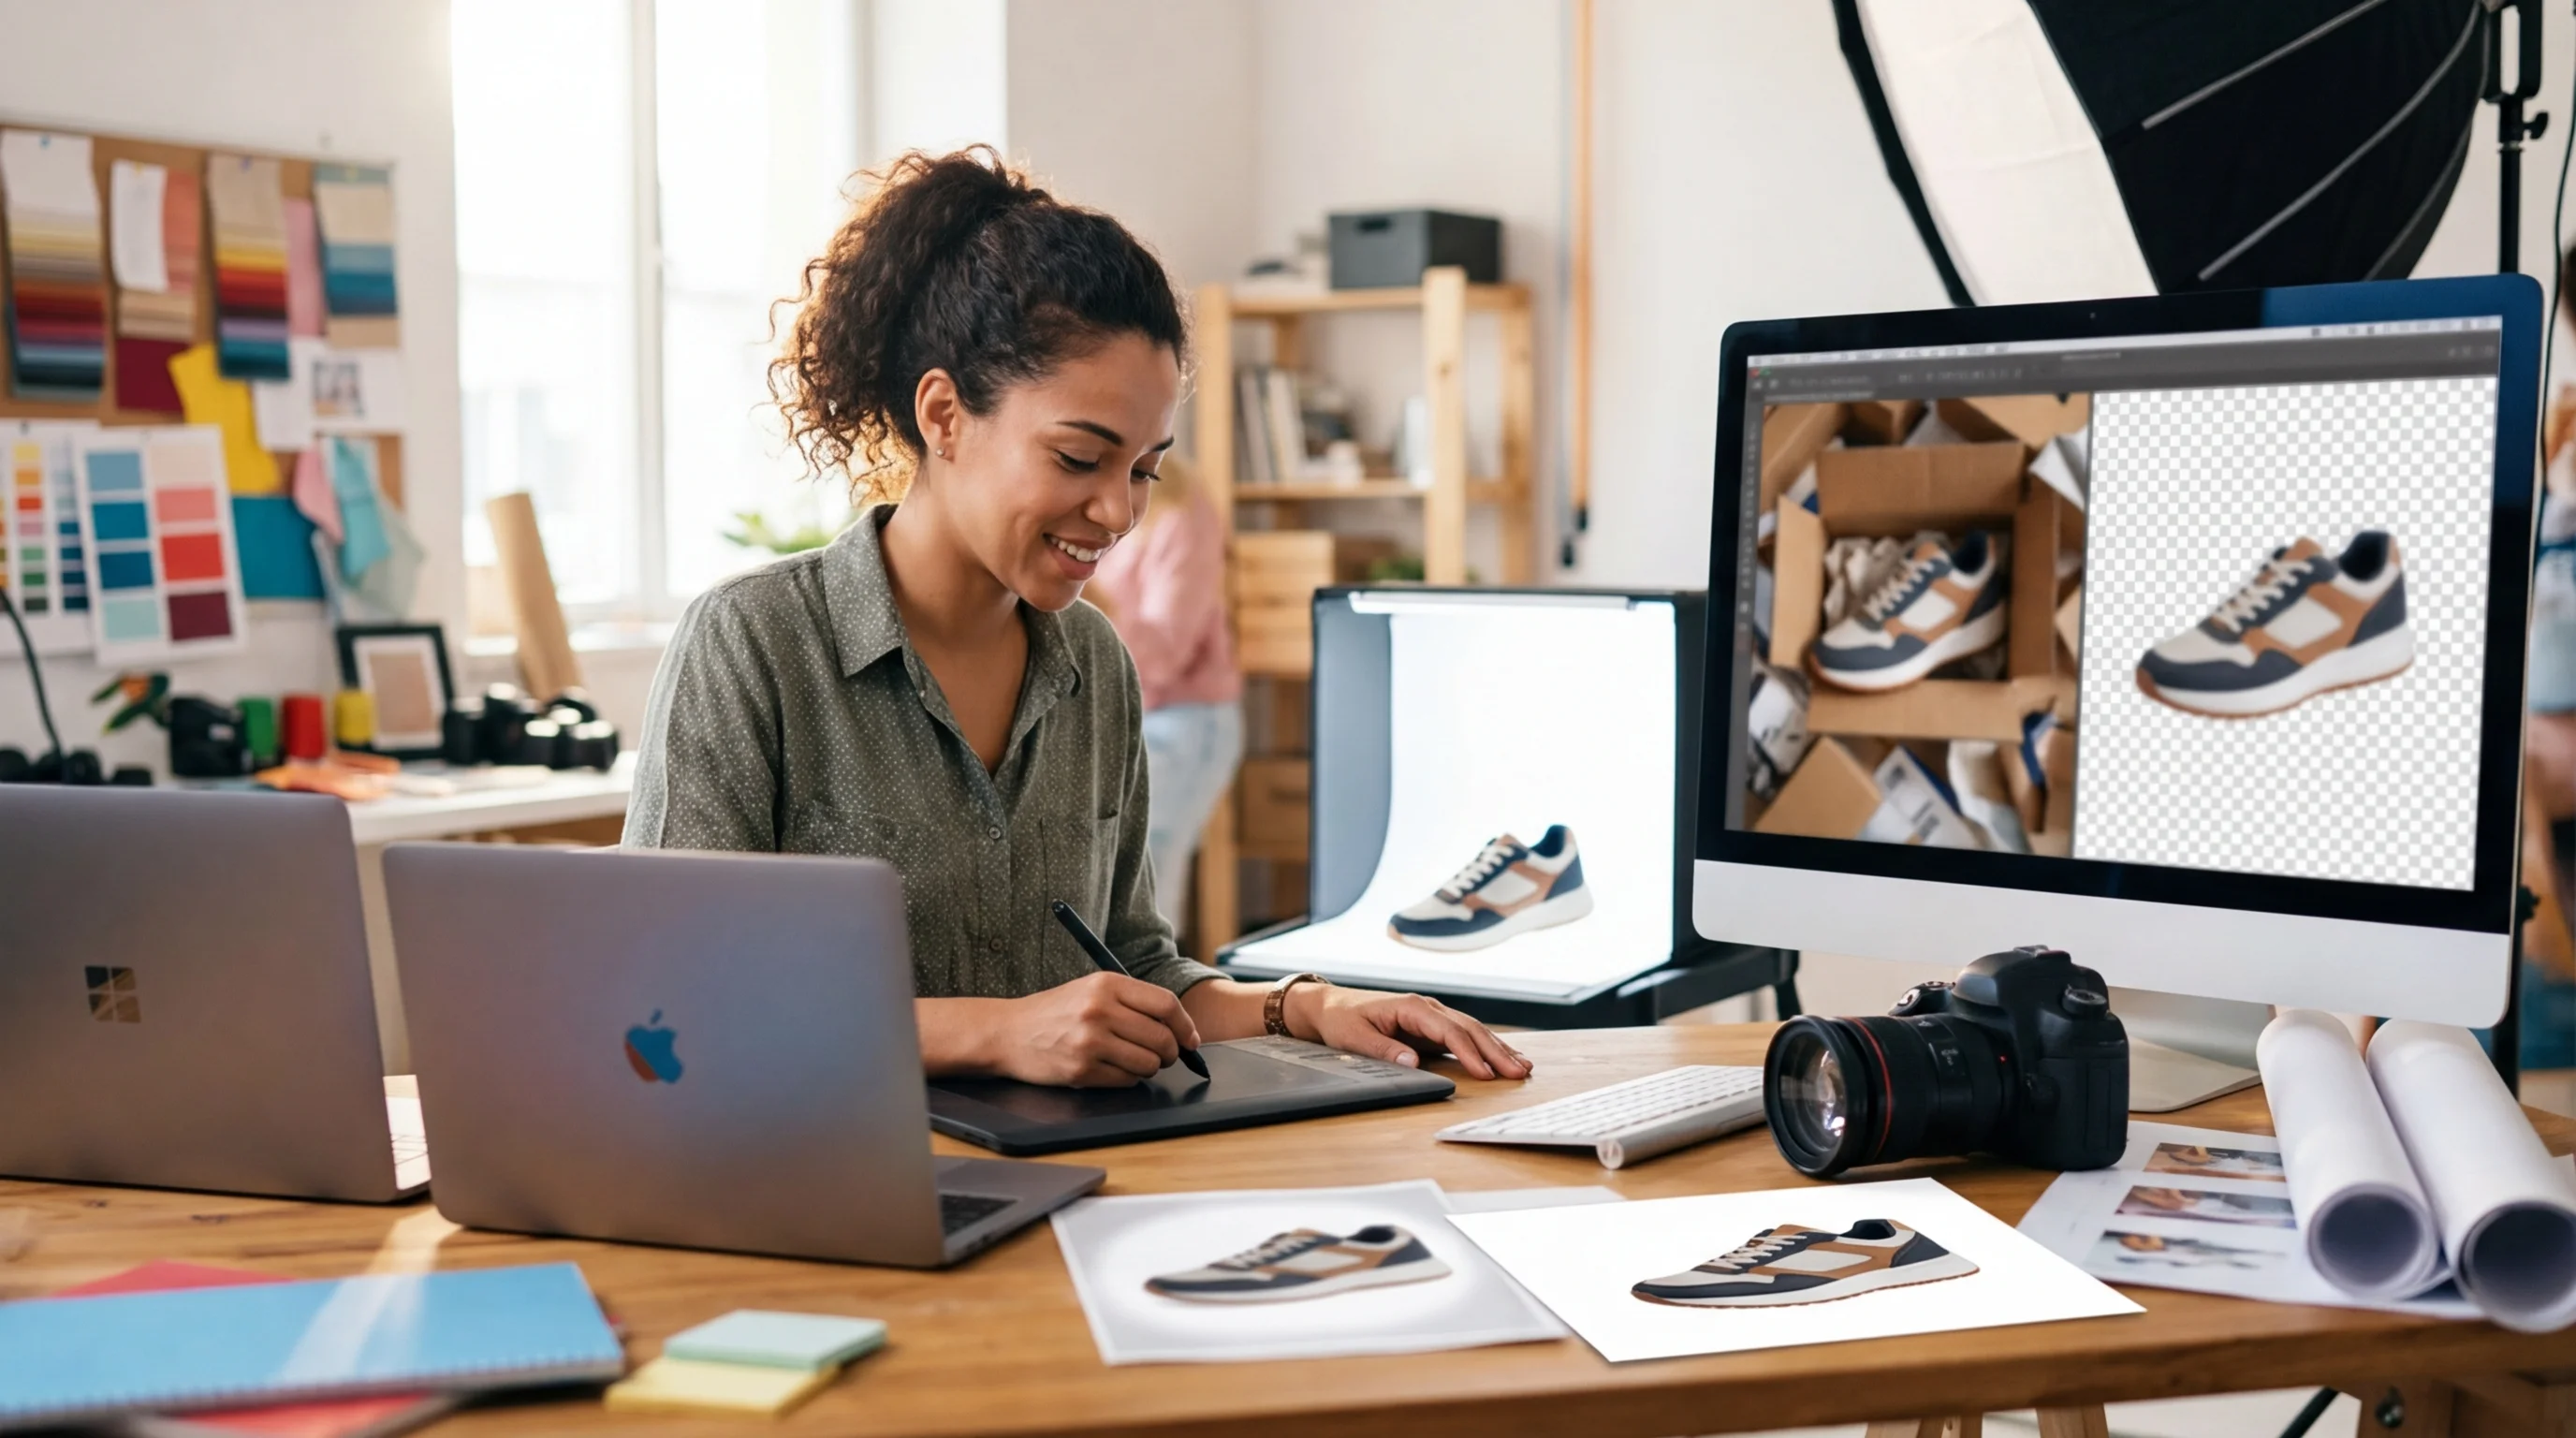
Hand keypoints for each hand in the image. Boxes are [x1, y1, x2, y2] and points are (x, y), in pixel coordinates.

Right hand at [992, 971, 1203, 1086]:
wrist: (1008, 1032)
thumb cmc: (1054, 1011)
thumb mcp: (1091, 989)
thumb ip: (1131, 1001)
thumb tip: (1177, 1026)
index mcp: (1107, 984)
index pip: (1165, 1004)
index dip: (1185, 1025)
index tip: (1190, 1039)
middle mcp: (1100, 1010)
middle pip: (1161, 1037)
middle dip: (1170, 1052)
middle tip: (1165, 1055)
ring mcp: (1090, 1042)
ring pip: (1148, 1063)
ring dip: (1150, 1068)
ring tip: (1135, 1061)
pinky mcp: (1081, 1070)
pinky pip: (1126, 1081)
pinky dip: (1128, 1079)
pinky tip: (1113, 1069)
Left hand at [1290, 986, 1531, 1080]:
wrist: (1330, 1007)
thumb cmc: (1342, 1021)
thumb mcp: (1354, 1038)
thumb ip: (1383, 1050)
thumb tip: (1413, 1063)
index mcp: (1412, 1007)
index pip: (1449, 1031)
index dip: (1470, 1053)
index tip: (1487, 1074)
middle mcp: (1428, 1008)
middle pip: (1469, 1029)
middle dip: (1496, 1051)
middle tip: (1519, 1073)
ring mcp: (1433, 1016)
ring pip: (1473, 1031)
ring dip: (1498, 1049)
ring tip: (1523, 1066)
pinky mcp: (1433, 1027)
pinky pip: (1465, 1036)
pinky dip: (1486, 1047)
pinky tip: (1504, 1058)